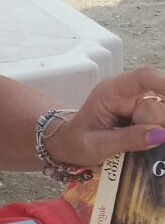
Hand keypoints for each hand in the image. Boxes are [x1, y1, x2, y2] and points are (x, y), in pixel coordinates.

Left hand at [47, 68, 164, 168]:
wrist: (69, 144)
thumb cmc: (76, 142)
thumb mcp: (96, 146)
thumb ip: (127, 140)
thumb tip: (161, 134)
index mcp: (111, 91)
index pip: (143, 77)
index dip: (164, 84)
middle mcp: (127, 92)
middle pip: (156, 101)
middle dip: (156, 123)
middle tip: (142, 141)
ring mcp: (137, 102)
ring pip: (161, 112)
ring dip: (155, 129)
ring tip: (136, 143)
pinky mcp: (143, 113)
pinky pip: (159, 120)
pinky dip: (157, 132)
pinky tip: (147, 140)